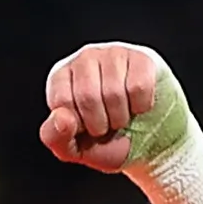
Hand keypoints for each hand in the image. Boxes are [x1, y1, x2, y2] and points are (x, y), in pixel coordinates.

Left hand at [38, 42, 174, 168]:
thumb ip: (55, 137)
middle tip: (107, 125)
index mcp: (61, 78)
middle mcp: (84, 59)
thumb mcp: (73, 149)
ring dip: (121, 118)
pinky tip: (138, 106)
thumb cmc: (106, 142)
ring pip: (114, 92)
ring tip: (122, 117)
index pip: (62, 100)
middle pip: (88, 95)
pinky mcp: (142, 58)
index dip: (78, 124)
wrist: (147, 145)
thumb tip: (62, 117)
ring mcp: (113, 54)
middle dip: (100, 124)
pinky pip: (139, 87)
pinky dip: (141, 107)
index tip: (85, 127)